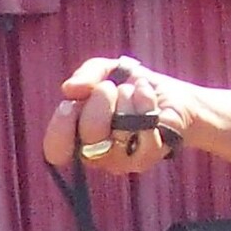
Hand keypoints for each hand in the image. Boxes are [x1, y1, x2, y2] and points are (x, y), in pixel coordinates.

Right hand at [42, 54, 189, 176]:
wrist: (175, 95)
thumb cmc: (133, 87)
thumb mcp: (107, 71)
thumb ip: (86, 74)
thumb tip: (69, 89)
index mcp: (78, 136)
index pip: (56, 151)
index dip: (59, 130)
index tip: (70, 104)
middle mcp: (97, 154)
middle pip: (88, 139)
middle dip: (100, 103)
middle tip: (110, 87)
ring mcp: (122, 160)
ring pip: (118, 135)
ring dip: (126, 100)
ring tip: (133, 91)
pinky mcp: (147, 156)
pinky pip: (144, 135)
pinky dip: (145, 103)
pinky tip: (146, 93)